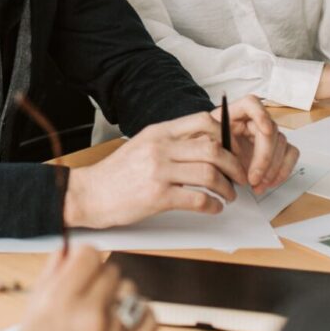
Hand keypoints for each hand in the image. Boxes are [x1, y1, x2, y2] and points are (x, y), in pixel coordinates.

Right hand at [17, 246, 156, 330]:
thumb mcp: (31, 318)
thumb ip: (50, 279)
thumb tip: (65, 250)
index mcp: (59, 302)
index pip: (89, 254)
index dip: (84, 259)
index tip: (81, 267)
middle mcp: (88, 315)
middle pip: (111, 270)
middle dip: (99, 281)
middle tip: (87, 298)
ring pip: (130, 291)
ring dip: (119, 298)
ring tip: (103, 314)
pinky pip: (150, 317)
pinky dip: (140, 316)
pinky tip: (124, 322)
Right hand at [63, 108, 250, 228]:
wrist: (89, 194)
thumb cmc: (116, 173)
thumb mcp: (142, 145)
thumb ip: (170, 142)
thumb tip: (204, 144)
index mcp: (159, 132)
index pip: (203, 122)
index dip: (226, 136)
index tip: (233, 150)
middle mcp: (160, 148)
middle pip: (213, 149)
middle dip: (234, 165)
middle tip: (240, 176)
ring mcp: (159, 172)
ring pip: (210, 175)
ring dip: (227, 188)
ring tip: (229, 195)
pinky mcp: (158, 197)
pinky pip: (197, 199)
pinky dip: (212, 206)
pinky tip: (214, 208)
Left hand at [211, 95, 299, 195]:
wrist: (212, 159)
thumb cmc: (208, 148)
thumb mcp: (202, 142)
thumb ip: (211, 142)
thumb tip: (222, 149)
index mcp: (236, 113)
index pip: (251, 104)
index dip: (261, 115)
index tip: (264, 131)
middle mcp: (255, 120)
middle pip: (270, 131)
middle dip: (264, 158)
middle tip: (253, 179)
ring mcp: (268, 134)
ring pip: (282, 144)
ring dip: (272, 169)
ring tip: (257, 186)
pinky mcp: (277, 148)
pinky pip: (290, 155)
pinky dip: (282, 171)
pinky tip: (269, 183)